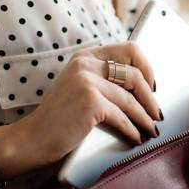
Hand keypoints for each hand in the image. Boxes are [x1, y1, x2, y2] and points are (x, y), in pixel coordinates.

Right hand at [9, 41, 161, 166]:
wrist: (31, 139)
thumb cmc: (58, 118)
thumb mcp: (77, 86)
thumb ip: (100, 78)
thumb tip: (141, 86)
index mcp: (85, 57)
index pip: (129, 50)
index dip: (147, 68)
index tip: (153, 85)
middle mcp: (86, 65)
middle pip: (135, 75)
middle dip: (151, 98)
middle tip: (156, 113)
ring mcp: (87, 82)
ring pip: (132, 99)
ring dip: (146, 118)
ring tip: (152, 130)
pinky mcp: (91, 102)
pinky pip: (123, 117)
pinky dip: (133, 130)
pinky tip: (136, 138)